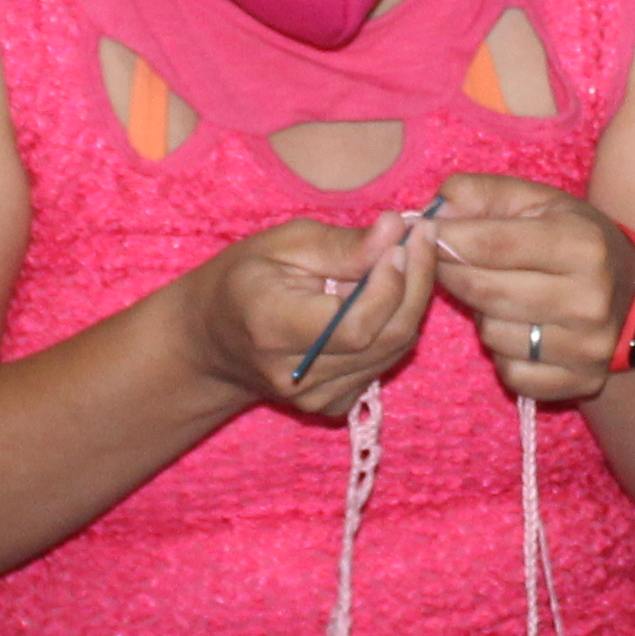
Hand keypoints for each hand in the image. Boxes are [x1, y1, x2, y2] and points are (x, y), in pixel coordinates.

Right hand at [179, 212, 445, 423]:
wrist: (211, 342)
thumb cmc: (243, 280)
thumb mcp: (282, 245)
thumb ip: (342, 245)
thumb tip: (396, 230)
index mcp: (273, 328)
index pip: (357, 324)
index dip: (392, 282)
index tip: (408, 236)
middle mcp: (296, 375)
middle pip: (385, 339)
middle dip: (416, 284)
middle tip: (423, 237)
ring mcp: (315, 398)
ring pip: (394, 351)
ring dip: (411, 301)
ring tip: (407, 256)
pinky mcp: (332, 405)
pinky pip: (383, 363)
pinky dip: (395, 325)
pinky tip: (386, 293)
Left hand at [427, 172, 634, 408]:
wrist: (634, 299)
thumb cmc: (574, 240)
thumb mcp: (538, 202)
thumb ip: (482, 194)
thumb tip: (434, 211)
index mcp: (582, 244)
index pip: (491, 244)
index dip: (447, 238)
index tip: (426, 232)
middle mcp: (590, 299)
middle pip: (486, 291)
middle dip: (452, 274)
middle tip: (443, 263)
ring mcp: (588, 347)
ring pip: (493, 335)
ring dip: (481, 315)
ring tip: (496, 296)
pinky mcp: (580, 382)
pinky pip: (511, 373)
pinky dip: (502, 353)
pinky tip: (516, 330)